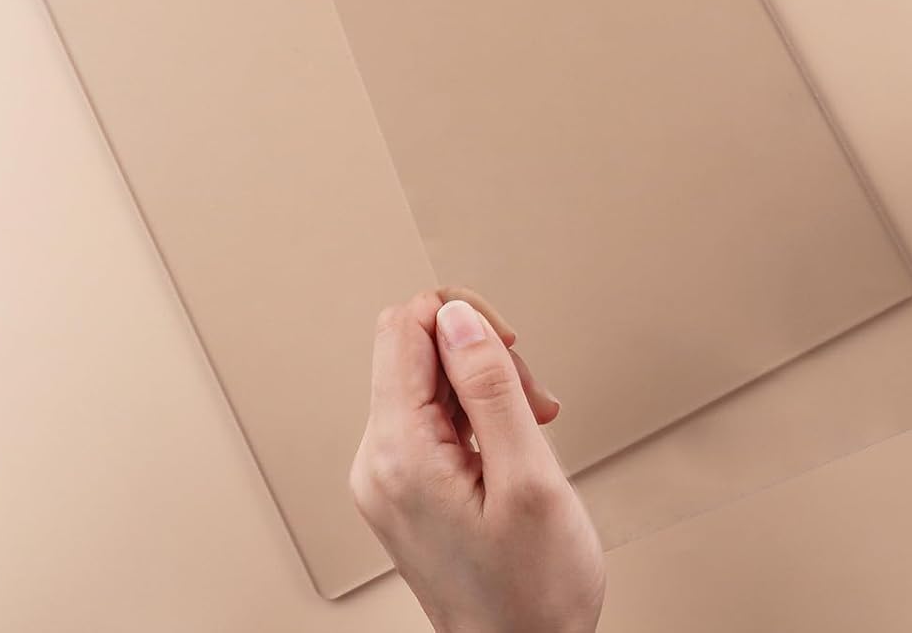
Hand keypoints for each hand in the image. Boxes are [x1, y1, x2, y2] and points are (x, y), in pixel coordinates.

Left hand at [351, 290, 604, 632]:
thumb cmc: (532, 594)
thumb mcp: (528, 478)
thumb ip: (489, 387)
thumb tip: (457, 316)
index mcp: (398, 455)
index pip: (404, 328)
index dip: (463, 317)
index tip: (509, 348)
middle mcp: (379, 462)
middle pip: (417, 350)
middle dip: (482, 357)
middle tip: (531, 401)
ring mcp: (388, 477)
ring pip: (429, 381)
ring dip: (486, 388)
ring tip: (530, 428)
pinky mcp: (405, 489)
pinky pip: (432, 418)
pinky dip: (478, 416)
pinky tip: (512, 445)